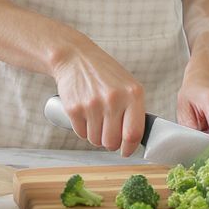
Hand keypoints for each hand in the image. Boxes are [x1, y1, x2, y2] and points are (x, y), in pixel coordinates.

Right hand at [50, 32, 145, 156]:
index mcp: (132, 94)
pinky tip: (85, 113)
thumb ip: (134, 110)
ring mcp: (92, 104)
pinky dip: (83, 129)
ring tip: (96, 117)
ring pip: (95, 140)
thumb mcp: (127, 85)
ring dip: (96, 135)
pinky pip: (81, 134)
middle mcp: (113, 99)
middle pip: (112, 142)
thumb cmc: (104, 73)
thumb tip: (133, 140)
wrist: (75, 58)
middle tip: (108, 130)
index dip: (130, 148)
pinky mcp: (74, 108)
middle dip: (110, 142)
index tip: (126, 151)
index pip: (133, 133)